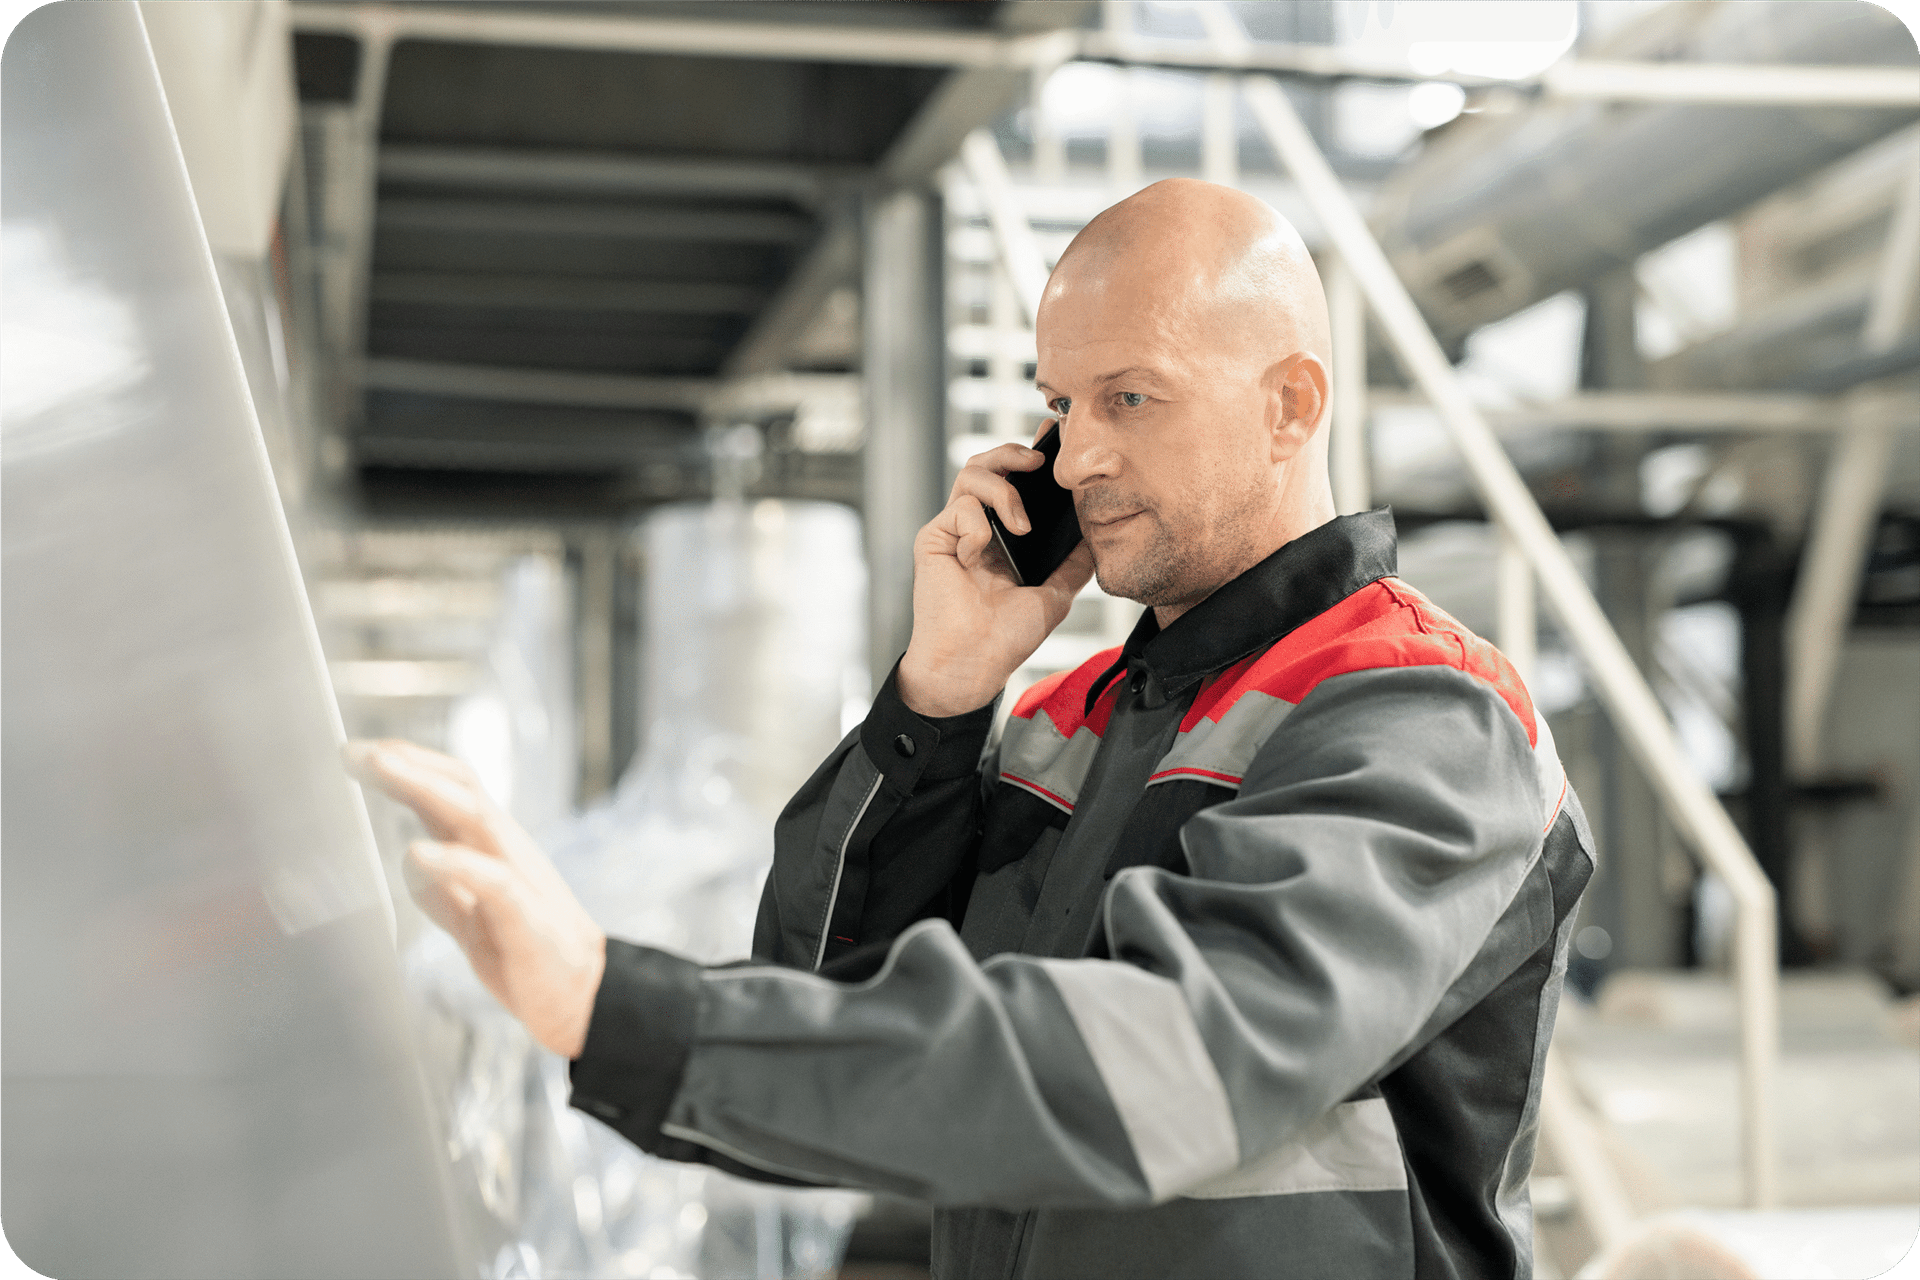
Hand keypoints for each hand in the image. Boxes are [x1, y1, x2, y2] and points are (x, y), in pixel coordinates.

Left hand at [343, 739, 604, 1058]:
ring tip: (383, 771)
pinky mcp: (525, 914)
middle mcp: (507, 850)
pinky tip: (417, 853)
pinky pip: (491, 878)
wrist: (585, 997)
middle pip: (460, 789)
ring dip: (425, 789)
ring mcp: (519, 877)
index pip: (454, 790)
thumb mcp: (474, 921)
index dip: (411, 767)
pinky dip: (453, 862)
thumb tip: (409, 860)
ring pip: (475, 817)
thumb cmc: (531, 956)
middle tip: (358, 750)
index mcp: (493, 850)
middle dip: (409, 764)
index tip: (364, 754)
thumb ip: (444, 893)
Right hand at [897, 433, 1094, 716]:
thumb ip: (1074, 562)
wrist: (975, 664)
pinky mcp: (934, 539)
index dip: (1030, 457)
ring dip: (1003, 491)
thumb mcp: (1056, 593)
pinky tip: (978, 557)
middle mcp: (976, 527)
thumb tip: (1100, 534)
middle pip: (987, 464)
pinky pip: (959, 508)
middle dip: (1013, 453)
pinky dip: (976, 526)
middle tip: (1039, 462)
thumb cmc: (1007, 636)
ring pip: (971, 474)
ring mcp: (953, 531)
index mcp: (1002, 536)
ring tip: (1020, 525)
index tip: (1056, 440)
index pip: (1014, 482)